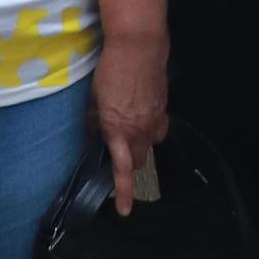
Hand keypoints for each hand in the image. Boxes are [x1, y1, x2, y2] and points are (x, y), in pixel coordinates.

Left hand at [95, 38, 169, 215]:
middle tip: (117, 151)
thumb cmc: (111, 70)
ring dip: (140, 145)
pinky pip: (158, 130)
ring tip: (130, 129)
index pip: (123, 170)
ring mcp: (155, 121)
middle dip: (128, 163)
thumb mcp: (94, 97)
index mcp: (117, 130)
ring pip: (149, 147)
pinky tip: (143, 115)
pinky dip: (150, 129)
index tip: (125, 211)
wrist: (139, 48)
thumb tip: (95, 133)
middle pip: (137, 162)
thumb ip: (95, 120)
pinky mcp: (164, 110)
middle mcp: (139, 131)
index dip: (124, 193)